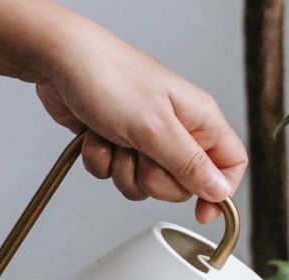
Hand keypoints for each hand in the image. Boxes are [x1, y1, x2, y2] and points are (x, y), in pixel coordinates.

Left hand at [33, 17, 246, 221]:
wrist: (57, 60)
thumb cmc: (110, 77)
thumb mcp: (156, 127)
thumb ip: (190, 164)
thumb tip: (220, 191)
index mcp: (199, 119)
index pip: (231, 163)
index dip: (220, 191)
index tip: (201, 210)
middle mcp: (177, 130)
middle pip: (184, 185)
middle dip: (154, 178)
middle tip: (141, 153)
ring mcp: (147, 139)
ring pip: (146, 185)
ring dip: (124, 169)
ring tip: (116, 138)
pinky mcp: (119, 144)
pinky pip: (117, 176)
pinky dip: (102, 160)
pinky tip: (97, 135)